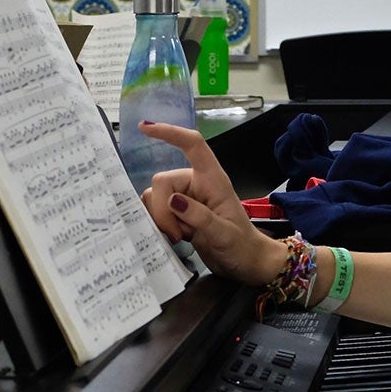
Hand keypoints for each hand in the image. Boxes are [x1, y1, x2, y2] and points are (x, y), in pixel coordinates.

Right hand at [137, 121, 281, 282]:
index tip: (145, 128)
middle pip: (162, 182)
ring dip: (161, 220)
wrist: (244, 263)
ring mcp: (185, 200)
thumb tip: (173, 200)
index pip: (193, 145)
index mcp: (213, 179)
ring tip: (180, 238)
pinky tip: (174, 238)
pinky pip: (154, 211)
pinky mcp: (177, 215)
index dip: (170, 133)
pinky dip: (158, 225)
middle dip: (162, 210)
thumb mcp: (224, 234)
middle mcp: (195, 184)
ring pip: (154, 198)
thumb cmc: (242, 246)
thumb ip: (200, 217)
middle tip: (178, 235)